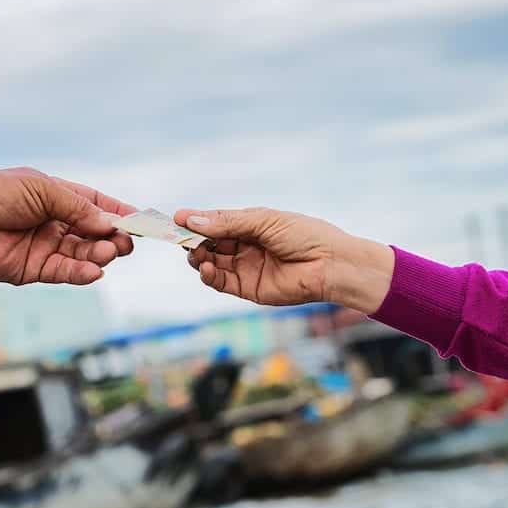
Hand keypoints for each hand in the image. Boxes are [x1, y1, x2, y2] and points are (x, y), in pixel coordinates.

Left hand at [0, 168, 135, 285]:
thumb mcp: (44, 189)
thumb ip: (78, 207)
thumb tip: (109, 224)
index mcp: (59, 198)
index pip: (97, 207)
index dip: (119, 214)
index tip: (143, 221)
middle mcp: (56, 224)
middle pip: (95, 234)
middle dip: (114, 238)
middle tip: (126, 242)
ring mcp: (46, 248)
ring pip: (84, 255)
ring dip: (101, 255)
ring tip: (111, 252)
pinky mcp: (34, 270)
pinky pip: (65, 273)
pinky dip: (82, 273)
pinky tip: (95, 270)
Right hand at [174, 207, 393, 312]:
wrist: (331, 264)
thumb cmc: (305, 235)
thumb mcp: (264, 221)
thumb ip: (228, 222)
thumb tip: (192, 220)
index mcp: (251, 225)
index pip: (216, 222)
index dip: (196, 221)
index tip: (175, 218)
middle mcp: (246, 246)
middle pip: (210, 243)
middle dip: (193, 239)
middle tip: (178, 238)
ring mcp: (246, 268)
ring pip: (211, 262)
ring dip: (198, 257)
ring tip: (194, 253)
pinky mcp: (248, 289)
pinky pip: (220, 282)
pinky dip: (208, 275)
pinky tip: (204, 267)